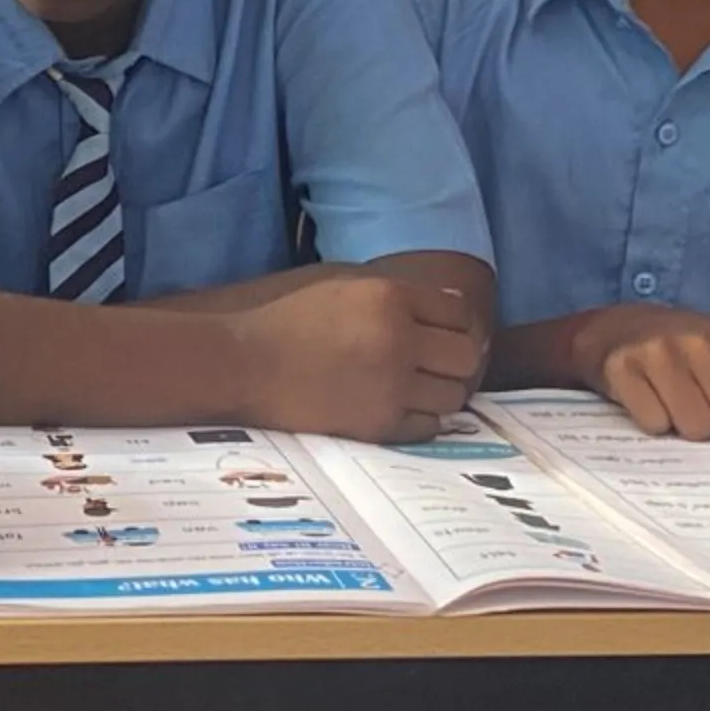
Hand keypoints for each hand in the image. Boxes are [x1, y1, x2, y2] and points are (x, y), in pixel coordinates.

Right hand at [238, 275, 484, 442]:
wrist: (243, 363)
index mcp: (389, 297)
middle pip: (466, 356)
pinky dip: (420, 418)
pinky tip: (398, 406)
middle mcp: (398, 340)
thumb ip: (395, 290)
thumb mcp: (341, 283)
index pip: (459, 312)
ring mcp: (390, 386)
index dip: (456, 323)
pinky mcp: (378, 424)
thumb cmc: (287, 318)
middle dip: (456, 358)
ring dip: (440, 391)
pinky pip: (429, 427)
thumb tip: (450, 302)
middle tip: (436, 363)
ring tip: (415, 386)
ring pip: (454, 396)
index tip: (444, 333)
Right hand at [567, 306, 709, 471]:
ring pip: (696, 430)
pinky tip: (647, 398)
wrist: (609, 329)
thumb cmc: (680, 352)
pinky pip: (655, 425)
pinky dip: (653, 422)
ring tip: (673, 401)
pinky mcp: (624, 367)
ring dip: (686, 428)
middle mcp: (702, 341)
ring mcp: (661, 352)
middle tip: (703, 408)